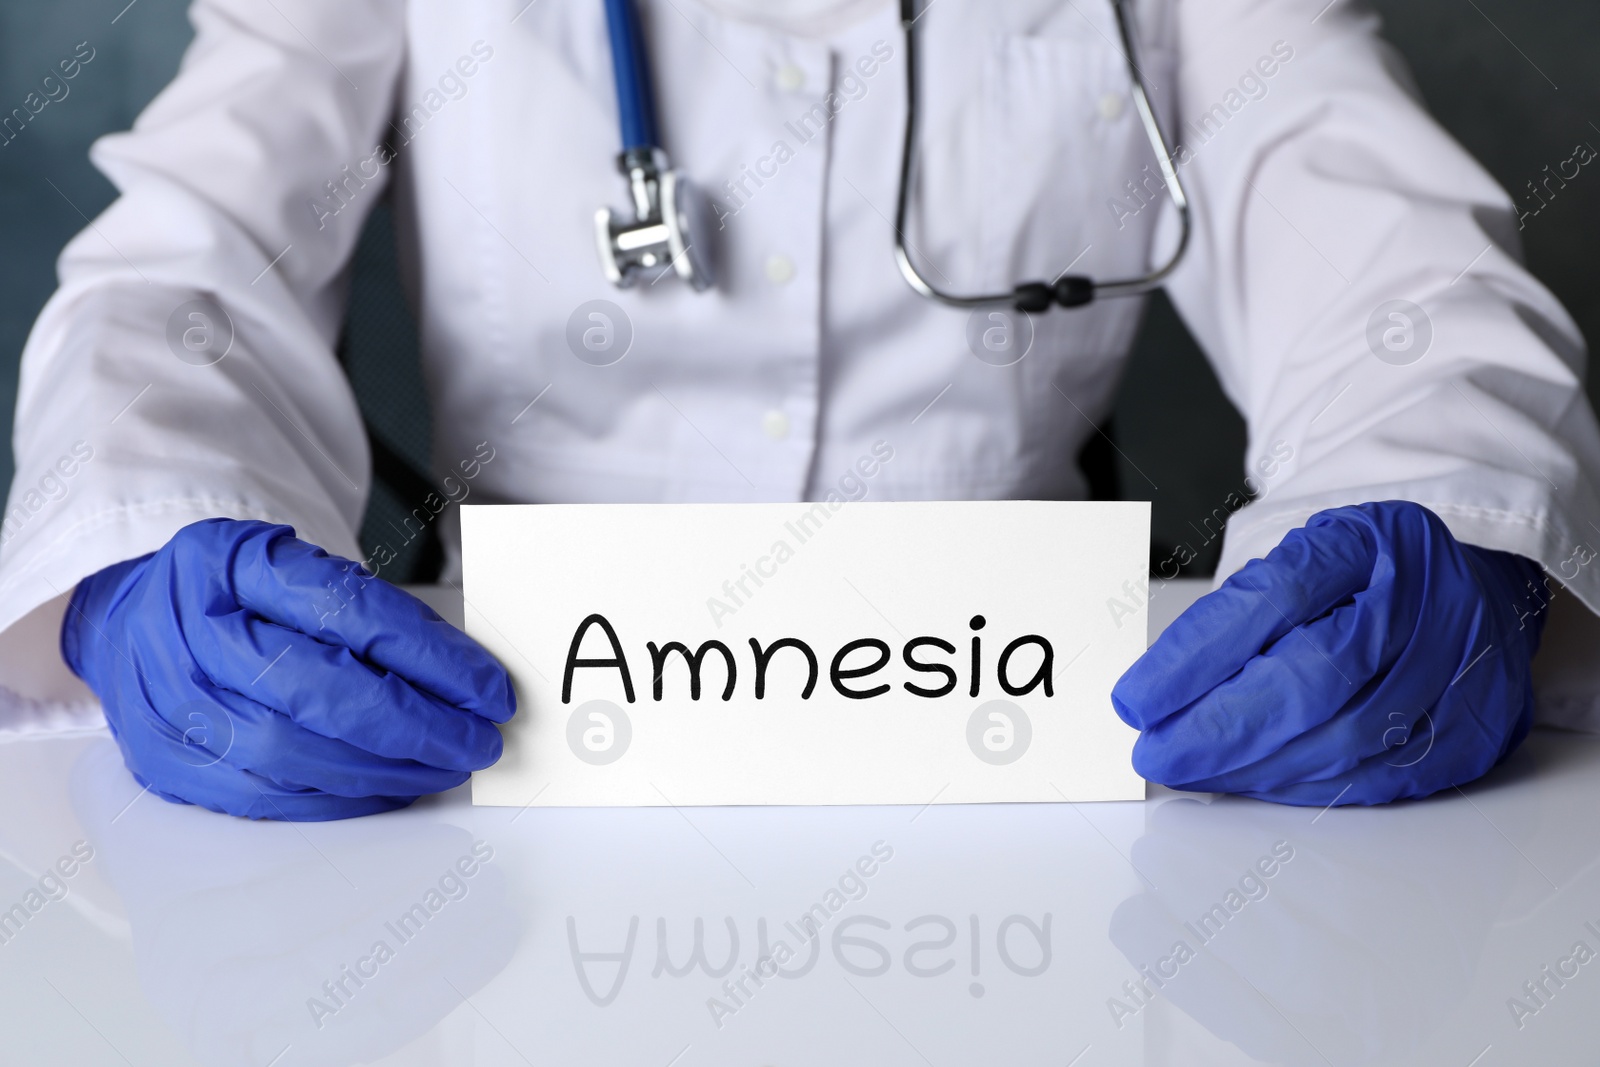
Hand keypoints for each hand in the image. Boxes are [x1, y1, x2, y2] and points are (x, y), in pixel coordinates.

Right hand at [62, 518, 514, 819]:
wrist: (130, 621)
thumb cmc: (231, 593)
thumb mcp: (289, 564)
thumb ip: (363, 606)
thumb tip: (460, 672)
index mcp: (226, 563)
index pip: (348, 613)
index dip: (430, 658)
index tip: (488, 687)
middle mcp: (188, 631)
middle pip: (319, 691)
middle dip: (416, 726)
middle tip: (478, 740)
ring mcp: (168, 702)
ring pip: (294, 754)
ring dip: (387, 771)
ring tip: (445, 767)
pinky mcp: (166, 763)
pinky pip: (267, 796)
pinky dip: (341, 799)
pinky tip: (390, 789)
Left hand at [1112, 501, 1544, 804]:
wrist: (1473, 597)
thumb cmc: (1369, 578)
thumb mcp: (1305, 557)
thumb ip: (1240, 611)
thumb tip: (1158, 686)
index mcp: (1372, 543)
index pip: (1275, 599)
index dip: (1199, 656)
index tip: (1137, 698)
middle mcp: (1425, 603)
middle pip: (1313, 677)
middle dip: (1219, 727)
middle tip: (1156, 751)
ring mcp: (1457, 672)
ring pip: (1342, 739)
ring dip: (1251, 766)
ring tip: (1190, 771)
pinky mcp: (1468, 735)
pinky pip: (1373, 777)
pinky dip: (1300, 786)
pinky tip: (1251, 781)